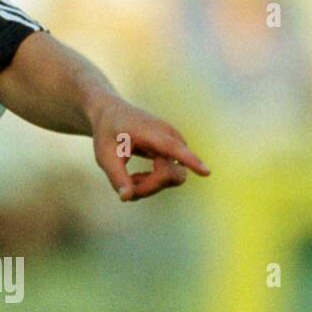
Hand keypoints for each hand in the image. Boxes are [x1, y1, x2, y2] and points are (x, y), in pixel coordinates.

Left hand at [89, 96, 210, 201]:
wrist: (111, 114)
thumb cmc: (107, 133)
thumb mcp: (104, 156)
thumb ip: (116, 177)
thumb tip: (127, 197)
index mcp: (150, 132)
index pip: (172, 148)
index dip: (189, 161)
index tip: (206, 172)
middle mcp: (170, 137)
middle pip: (172, 174)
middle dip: (151, 187)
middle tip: (127, 188)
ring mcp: (176, 144)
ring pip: (174, 177)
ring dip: (151, 185)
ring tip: (130, 178)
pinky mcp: (175, 152)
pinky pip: (172, 176)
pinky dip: (153, 182)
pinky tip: (136, 177)